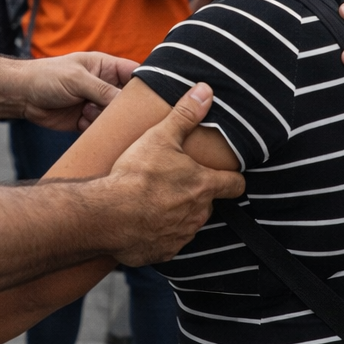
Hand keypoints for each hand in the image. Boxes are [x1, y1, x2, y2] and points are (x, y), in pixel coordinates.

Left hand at [22, 52, 138, 131]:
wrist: (22, 95)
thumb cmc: (47, 77)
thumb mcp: (77, 79)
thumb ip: (103, 90)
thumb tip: (126, 103)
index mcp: (107, 68)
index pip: (136, 75)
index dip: (147, 85)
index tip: (150, 98)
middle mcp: (105, 86)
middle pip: (128, 101)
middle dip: (122, 109)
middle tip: (110, 110)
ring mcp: (96, 105)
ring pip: (114, 119)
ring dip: (103, 119)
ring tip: (84, 111)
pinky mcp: (86, 122)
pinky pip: (100, 130)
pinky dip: (92, 129)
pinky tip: (79, 121)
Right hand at [104, 83, 244, 265]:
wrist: (108, 215)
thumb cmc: (135, 175)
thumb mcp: (161, 136)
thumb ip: (185, 114)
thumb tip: (205, 90)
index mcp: (203, 186)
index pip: (235, 185)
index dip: (232, 178)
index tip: (227, 175)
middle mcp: (197, 214)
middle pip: (208, 204)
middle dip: (196, 195)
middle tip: (175, 183)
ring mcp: (181, 235)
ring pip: (189, 224)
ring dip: (178, 214)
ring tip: (156, 201)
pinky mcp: (163, 252)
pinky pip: (168, 242)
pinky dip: (159, 234)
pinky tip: (143, 221)